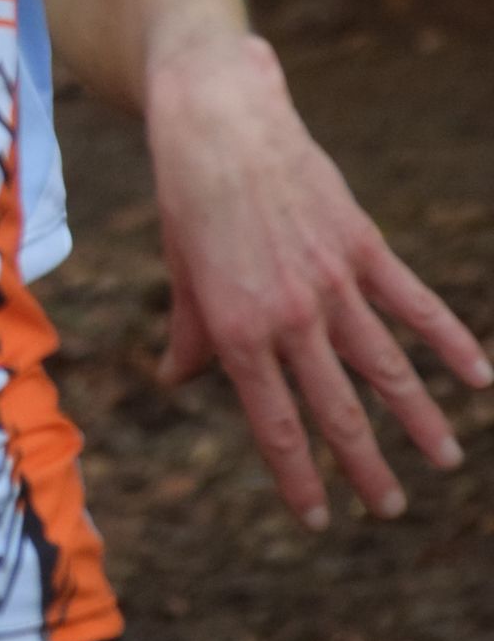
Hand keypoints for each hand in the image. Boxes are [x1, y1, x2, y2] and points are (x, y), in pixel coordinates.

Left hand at [149, 33, 489, 525]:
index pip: (275, 424)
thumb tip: (178, 380)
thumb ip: (190, 334)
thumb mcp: (181, 273)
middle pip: (337, 409)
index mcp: (236, 331)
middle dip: (364, 467)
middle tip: (389, 510)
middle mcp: (289, 317)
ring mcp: (331, 282)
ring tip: (445, 460)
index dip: (297, 477)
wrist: (219, 121)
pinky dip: (449, 340)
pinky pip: (413, 303)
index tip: (317, 520)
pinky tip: (479, 376)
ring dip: (419, 418)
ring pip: (385, 366)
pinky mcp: (361, 246)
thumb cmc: (188, 198)